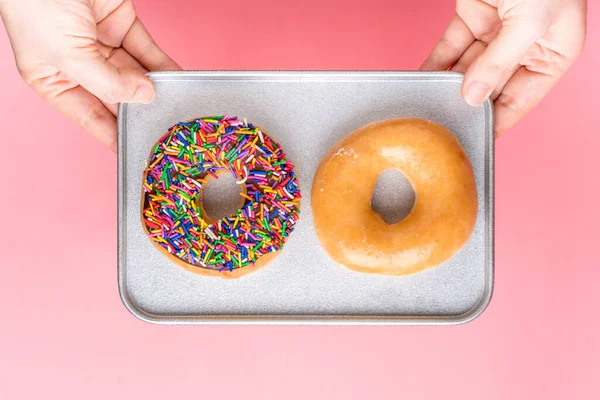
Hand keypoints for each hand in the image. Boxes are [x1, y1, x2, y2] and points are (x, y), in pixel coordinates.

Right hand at [0, 0, 179, 151]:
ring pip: (136, 75)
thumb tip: (144, 97)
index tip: (137, 153)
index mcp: (54, 80)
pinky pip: (147, 50)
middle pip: (118, 97)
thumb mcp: (67, 55)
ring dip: (157, 89)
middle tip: (166, 129)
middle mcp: (79, 65)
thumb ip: (108, 83)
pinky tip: (179, 81)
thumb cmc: (36, 4)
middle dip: (141, 111)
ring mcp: (101, 44)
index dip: (114, 136)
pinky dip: (164, 65)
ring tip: (177, 107)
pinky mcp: (121, 23)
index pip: (89, 117)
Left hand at [421, 0, 585, 136]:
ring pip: (465, 69)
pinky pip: (450, 48)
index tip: (473, 140)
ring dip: (445, 87)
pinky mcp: (473, 16)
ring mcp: (497, 32)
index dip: (496, 122)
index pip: (520, 100)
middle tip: (443, 125)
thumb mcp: (530, 22)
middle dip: (465, 104)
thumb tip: (474, 96)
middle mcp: (523, 47)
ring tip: (426, 106)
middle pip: (489, 87)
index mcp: (551, 54)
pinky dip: (434, 64)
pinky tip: (421, 81)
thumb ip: (500, 62)